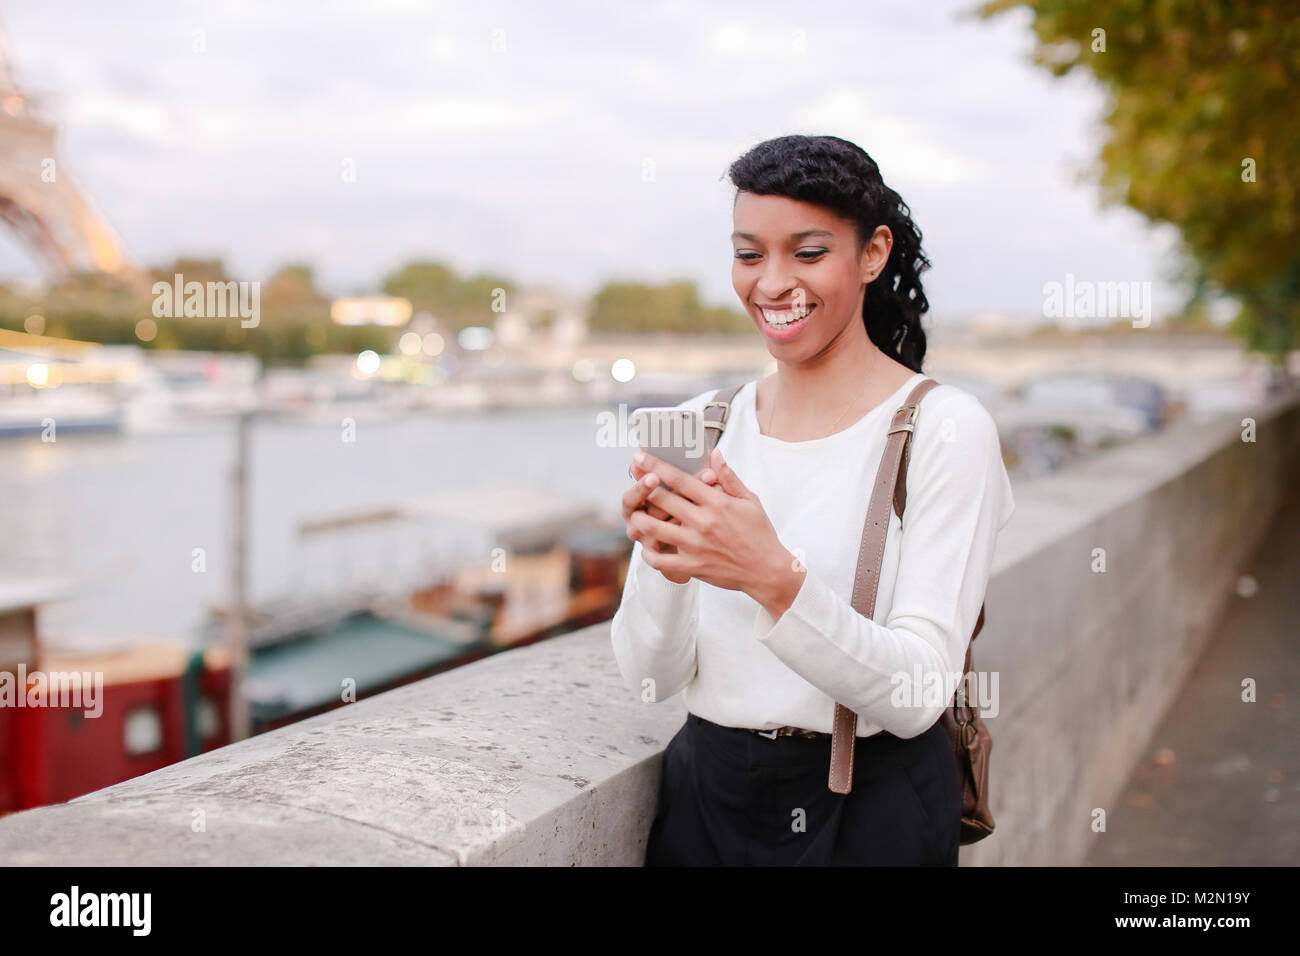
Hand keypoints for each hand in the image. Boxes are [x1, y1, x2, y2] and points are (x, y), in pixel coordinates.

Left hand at [630, 448, 798, 606]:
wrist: (767, 570)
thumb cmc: (759, 533)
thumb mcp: (749, 500)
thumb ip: (729, 477)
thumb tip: (715, 453)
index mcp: (717, 503)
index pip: (680, 479)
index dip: (656, 465)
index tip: (640, 457)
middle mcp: (703, 522)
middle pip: (663, 500)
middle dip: (643, 488)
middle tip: (633, 483)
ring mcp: (696, 545)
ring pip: (655, 529)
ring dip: (640, 520)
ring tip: (636, 515)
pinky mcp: (692, 566)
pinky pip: (661, 561)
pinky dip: (649, 554)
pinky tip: (647, 548)